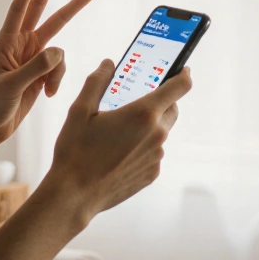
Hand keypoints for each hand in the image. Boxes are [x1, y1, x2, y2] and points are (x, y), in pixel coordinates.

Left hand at [0, 0, 97, 143]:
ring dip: (65, 44)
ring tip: (64, 51)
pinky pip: (60, 67)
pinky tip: (46, 95)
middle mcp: (20, 44)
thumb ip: (35, 68)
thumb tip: (59, 51)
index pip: (20, 8)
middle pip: (40, 7)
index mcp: (6, 42)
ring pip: (57, 38)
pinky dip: (58, 80)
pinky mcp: (42, 71)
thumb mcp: (10, 86)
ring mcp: (32, 56)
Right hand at [44, 58, 192, 218]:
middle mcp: (157, 134)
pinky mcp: (152, 173)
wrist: (74, 194)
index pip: (179, 88)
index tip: (182, 70)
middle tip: (138, 99)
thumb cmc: (75, 150)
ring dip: (148, 125)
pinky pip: (153, 152)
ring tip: (119, 129)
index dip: (183, 75)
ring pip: (161, 131)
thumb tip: (108, 64)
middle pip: (172, 109)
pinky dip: (142, 146)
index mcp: (142, 114)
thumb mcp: (80, 110)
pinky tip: (118, 151)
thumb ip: (97, 82)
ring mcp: (156, 156)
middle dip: (161, 100)